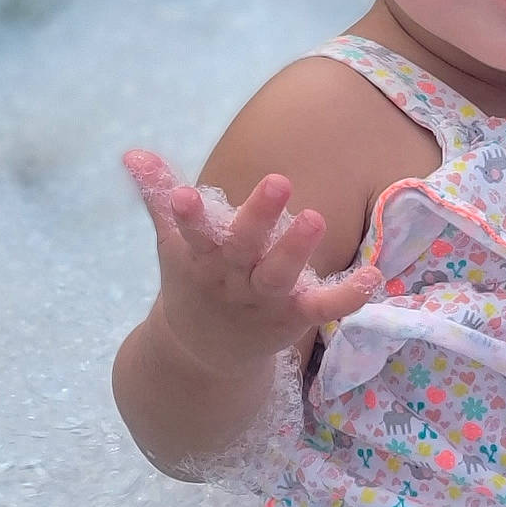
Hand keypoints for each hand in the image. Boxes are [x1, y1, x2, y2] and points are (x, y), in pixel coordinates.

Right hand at [123, 150, 381, 377]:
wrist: (201, 354)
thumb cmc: (193, 282)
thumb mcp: (174, 242)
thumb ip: (159, 195)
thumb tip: (132, 151)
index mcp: (200, 256)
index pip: (191, 232)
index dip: (187, 214)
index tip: (185, 194)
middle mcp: (230, 278)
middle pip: (242, 247)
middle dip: (258, 217)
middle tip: (278, 181)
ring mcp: (262, 299)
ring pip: (278, 275)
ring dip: (295, 249)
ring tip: (315, 218)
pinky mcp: (292, 316)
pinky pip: (322, 307)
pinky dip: (348, 296)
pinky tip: (373, 276)